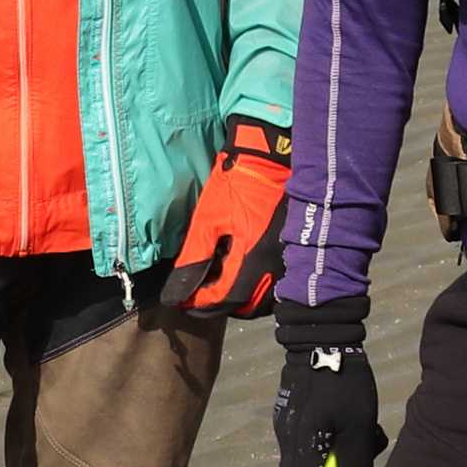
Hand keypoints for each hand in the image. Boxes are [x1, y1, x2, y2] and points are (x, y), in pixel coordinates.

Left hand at [154, 122, 292, 316]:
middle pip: (244, 306)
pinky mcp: (290, 255)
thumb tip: (177, 292)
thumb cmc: (235, 186)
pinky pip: (273, 285)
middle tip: (198, 293)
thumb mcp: (207, 221)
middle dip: (219, 304)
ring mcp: (285, 263)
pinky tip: (239, 273)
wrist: (268, 161)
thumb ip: (193, 260)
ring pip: (261, 299)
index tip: (182, 301)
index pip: (223, 299)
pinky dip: (254, 287)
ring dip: (238, 298)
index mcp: (252, 260)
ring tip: (217, 283)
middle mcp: (274, 269)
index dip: (199, 304)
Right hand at [270, 298, 383, 466]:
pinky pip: (311, 446)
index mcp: (301, 445)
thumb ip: (357, 465)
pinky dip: (333, 450)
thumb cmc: (345, 380)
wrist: (322, 335)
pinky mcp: (294, 416)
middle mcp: (288, 440)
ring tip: (371, 448)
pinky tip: (359, 433)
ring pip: (309, 465)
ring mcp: (287, 427)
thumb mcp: (360, 425)